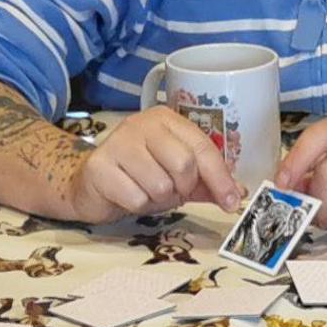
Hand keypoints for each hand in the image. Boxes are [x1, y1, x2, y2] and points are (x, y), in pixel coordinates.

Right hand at [70, 107, 237, 223]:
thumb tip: (237, 192)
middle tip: (171, 192)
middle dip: (182, 189)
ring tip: (146, 192)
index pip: (202, 147)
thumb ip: (205, 183)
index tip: (231, 202)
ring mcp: (118, 143)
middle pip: (184, 165)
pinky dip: (138, 205)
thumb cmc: (137, 177)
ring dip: (158, 200)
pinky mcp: (100, 166)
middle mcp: (142, 124)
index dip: (220, 177)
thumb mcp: (176, 177)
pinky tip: (127, 196)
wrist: (89, 184)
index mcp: (165, 120)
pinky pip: (136, 198)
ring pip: (160, 185)